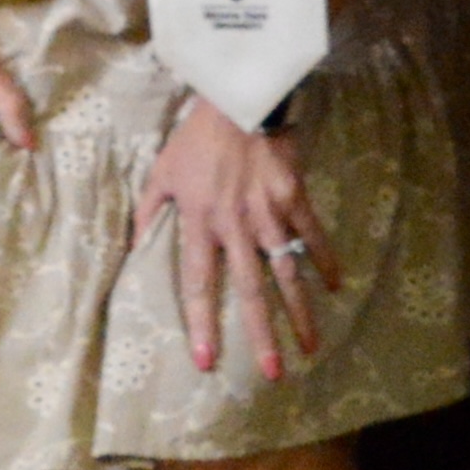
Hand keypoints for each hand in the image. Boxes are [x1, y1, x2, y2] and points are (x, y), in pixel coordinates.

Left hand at [138, 96, 322, 378]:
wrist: (239, 96)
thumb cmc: (197, 137)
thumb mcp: (162, 171)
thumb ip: (149, 213)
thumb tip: (134, 248)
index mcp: (199, 221)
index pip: (198, 283)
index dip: (201, 324)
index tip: (206, 362)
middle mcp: (235, 225)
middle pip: (249, 290)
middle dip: (260, 336)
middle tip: (272, 374)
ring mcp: (269, 213)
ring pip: (286, 272)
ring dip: (299, 312)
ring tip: (309, 347)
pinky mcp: (294, 197)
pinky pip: (312, 235)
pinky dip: (324, 260)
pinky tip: (336, 287)